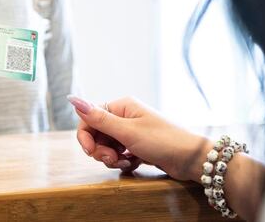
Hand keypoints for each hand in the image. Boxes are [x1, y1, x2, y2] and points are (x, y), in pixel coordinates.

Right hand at [68, 95, 211, 181]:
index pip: (90, 117)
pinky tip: (132, 164)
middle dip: (99, 149)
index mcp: (122, 105)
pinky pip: (119, 154)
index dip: (85, 135)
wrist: (191, 159)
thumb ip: (99, 118)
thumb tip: (72, 99)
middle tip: (111, 159)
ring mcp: (132, 132)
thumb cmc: (162, 141)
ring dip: (111, 157)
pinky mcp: (138, 146)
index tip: (90, 152)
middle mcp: (125, 116)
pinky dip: (122, 161)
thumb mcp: (127, 132)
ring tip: (125, 163)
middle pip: (97, 133)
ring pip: (107, 145)